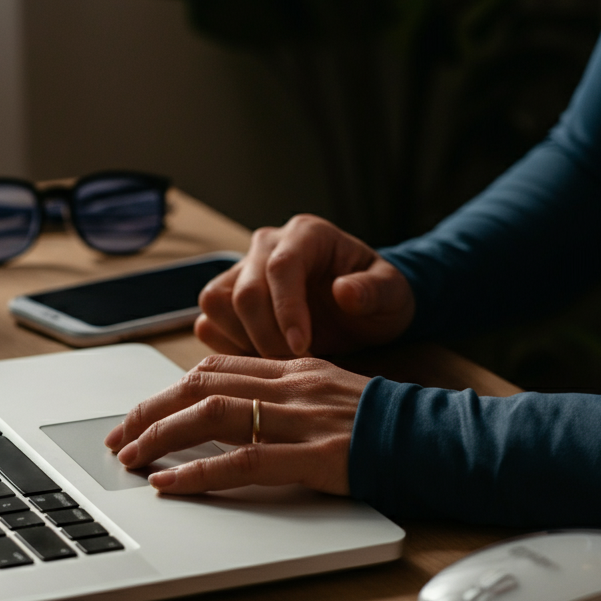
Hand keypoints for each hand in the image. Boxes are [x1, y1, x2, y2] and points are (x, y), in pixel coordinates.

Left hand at [104, 354, 369, 495]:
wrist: (438, 438)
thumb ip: (291, 395)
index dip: (169, 391)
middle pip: (201, 386)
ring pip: (211, 415)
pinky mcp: (315, 456)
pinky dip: (199, 473)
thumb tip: (244, 411)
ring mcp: (302, 418)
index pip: (216, 369)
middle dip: (150, 411)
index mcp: (296, 368)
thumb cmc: (391, 423)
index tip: (143, 414)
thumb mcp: (334, 394)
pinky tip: (171, 485)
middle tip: (119, 439)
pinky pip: (242, 461)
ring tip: (131, 460)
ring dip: (160, 437)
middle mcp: (293, 385)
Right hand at [195, 213, 414, 358]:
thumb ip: (374, 291)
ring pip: (216, 305)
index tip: (302, 346)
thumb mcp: (392, 296)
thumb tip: (345, 291)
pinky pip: (208, 324)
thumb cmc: (376, 299)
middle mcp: (267, 246)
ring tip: (281, 361)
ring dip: (244, 342)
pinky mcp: (227, 299)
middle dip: (267, 337)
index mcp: (307, 235)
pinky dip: (229, 349)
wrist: (363, 310)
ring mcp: (242, 271)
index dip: (287, 310)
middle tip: (296, 364)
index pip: (281, 266)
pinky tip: (263, 359)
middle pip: (243, 291)